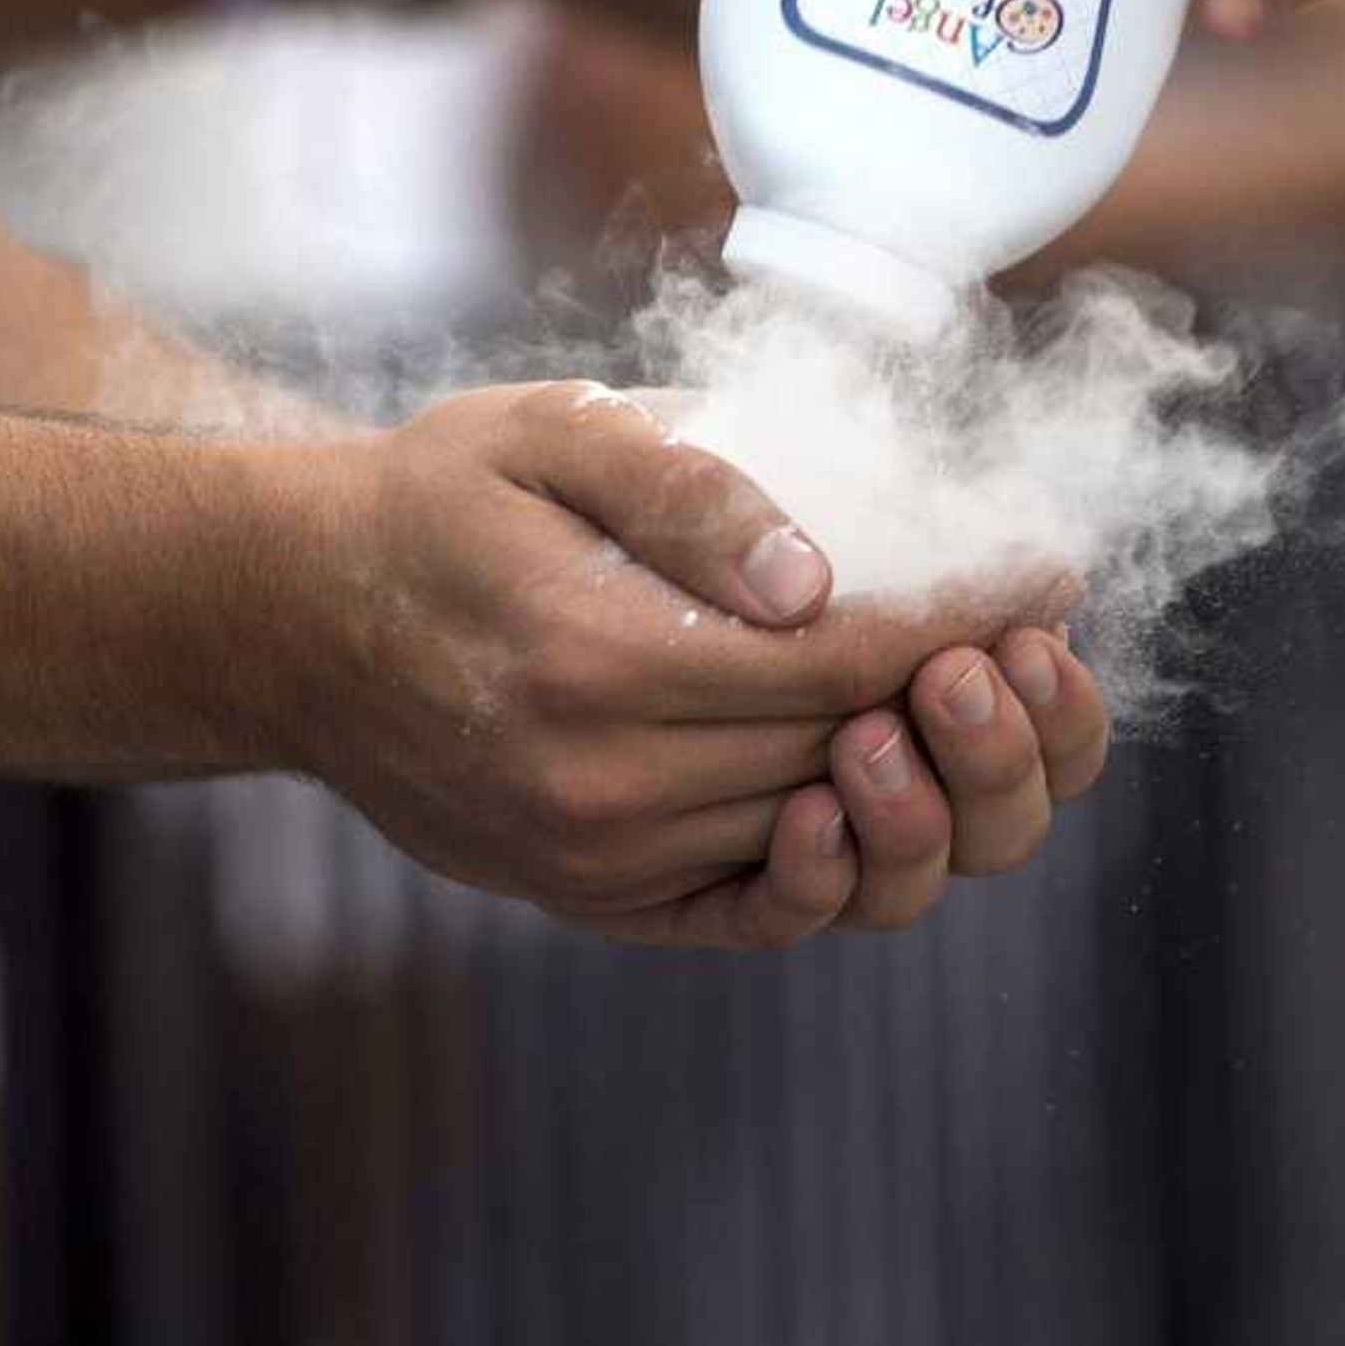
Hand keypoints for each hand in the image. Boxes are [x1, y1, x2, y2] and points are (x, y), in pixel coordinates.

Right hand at [261, 381, 1096, 945]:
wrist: (295, 620)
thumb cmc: (438, 502)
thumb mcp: (547, 433)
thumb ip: (686, 487)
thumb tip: (821, 578)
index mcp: (595, 654)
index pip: (844, 649)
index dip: (965, 609)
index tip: (1049, 565)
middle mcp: (597, 780)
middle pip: (847, 744)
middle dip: (965, 686)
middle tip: (1038, 625)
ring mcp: (593, 857)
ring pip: (821, 836)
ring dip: (924, 776)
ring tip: (974, 694)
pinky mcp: (589, 898)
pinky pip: (755, 913)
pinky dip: (839, 865)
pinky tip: (880, 787)